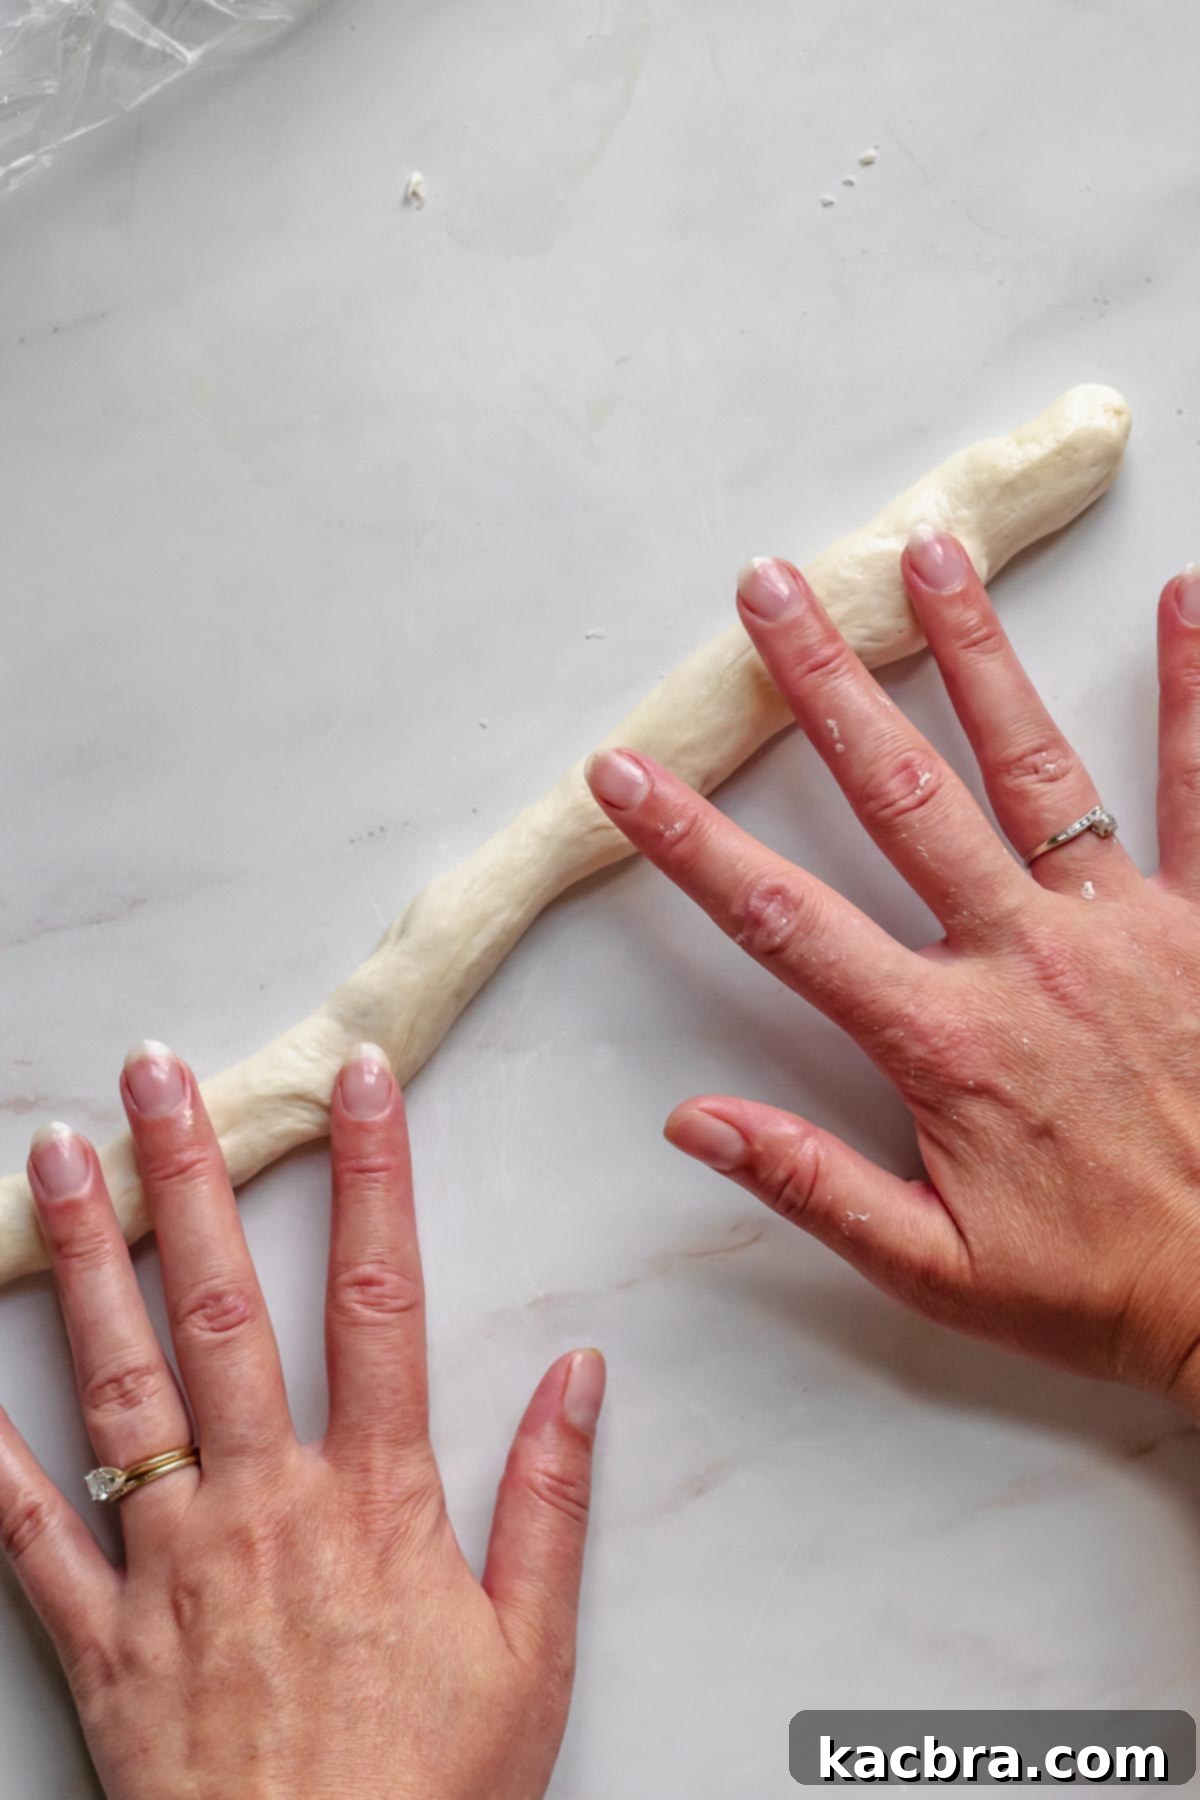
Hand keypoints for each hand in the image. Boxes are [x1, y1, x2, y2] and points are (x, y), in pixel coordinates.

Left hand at [0, 1044, 603, 1798]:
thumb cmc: (431, 1794)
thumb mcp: (531, 1653)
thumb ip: (552, 1500)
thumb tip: (580, 1372)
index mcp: (377, 1498)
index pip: (380, 1299)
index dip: (373, 1177)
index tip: (359, 1081)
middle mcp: (265, 1503)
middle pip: (225, 1308)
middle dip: (192, 1177)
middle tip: (158, 1075)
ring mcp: (172, 1563)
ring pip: (121, 1382)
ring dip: (90, 1259)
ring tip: (58, 1159)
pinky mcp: (101, 1637)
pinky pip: (27, 1530)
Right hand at [587, 534, 1199, 1415]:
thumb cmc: (1104, 1289)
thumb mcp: (936, 1270)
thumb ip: (811, 1185)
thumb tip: (690, 1122)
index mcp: (945, 1040)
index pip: (785, 921)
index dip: (689, 842)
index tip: (624, 773)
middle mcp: (1024, 956)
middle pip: (899, 796)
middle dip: (825, 685)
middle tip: (772, 590)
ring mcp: (1125, 925)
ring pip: (1033, 764)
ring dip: (974, 653)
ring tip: (930, 553)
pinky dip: (1194, 692)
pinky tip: (1188, 600)